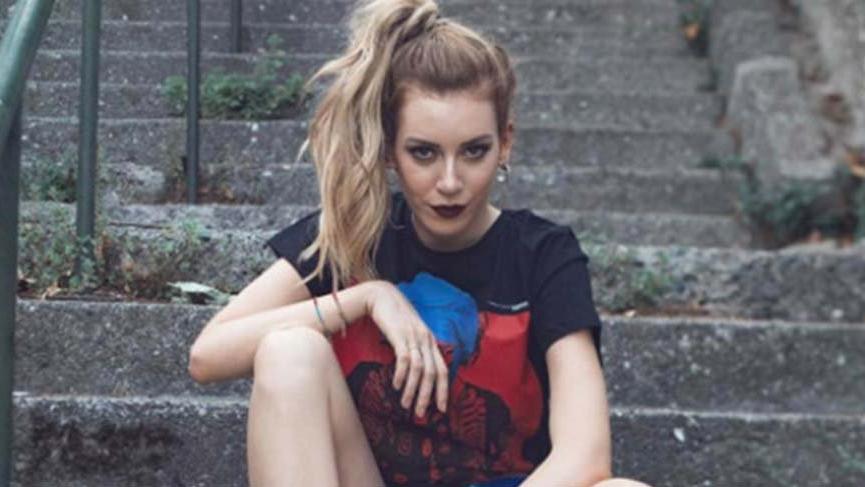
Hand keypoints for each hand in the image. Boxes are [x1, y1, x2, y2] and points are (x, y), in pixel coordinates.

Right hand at [363, 280, 448, 416]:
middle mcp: (426, 339)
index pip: (442, 370)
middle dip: (427, 396)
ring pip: (419, 370)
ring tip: (405, 405)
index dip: (444, 390)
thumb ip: (416, 348)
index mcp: (430, 341)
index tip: (441, 409)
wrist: (381, 296)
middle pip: (433, 373)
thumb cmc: (394, 316)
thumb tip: (417, 371)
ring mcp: (414, 337)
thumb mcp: (410, 333)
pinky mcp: (400, 335)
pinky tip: (396, 386)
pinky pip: (404, 359)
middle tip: (419, 414)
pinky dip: (401, 375)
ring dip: (413, 390)